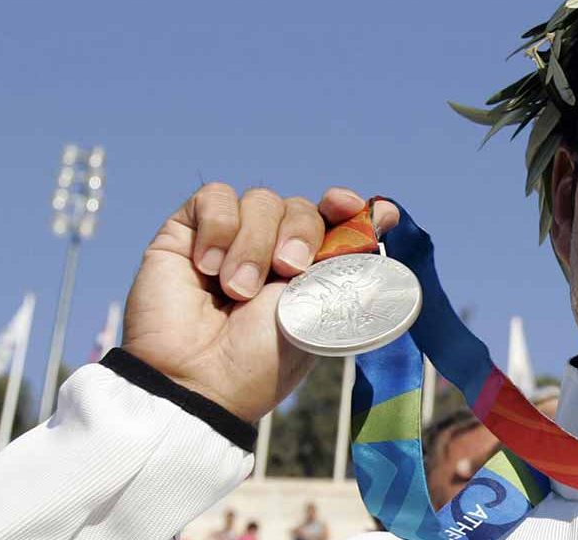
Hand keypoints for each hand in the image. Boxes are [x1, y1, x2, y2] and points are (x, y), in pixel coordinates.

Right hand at [122, 185, 399, 421]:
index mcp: (309, 271)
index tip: (348, 205)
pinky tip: (207, 268)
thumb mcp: (318, 311)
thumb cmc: (261, 360)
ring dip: (253, 244)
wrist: (200, 380)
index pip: (332, 219)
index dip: (344, 206)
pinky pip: (213, 197)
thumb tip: (390, 213)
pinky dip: (218, 228)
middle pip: (300, 206)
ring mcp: (230, 239)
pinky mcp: (187, 233)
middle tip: (287, 271)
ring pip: (260, 200)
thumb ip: (349, 262)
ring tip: (236, 290)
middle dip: (300, 233)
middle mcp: (271, 249)